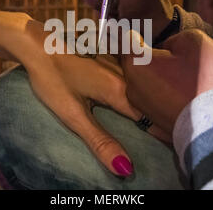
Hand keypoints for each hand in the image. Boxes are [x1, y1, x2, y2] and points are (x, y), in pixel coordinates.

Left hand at [24, 50, 170, 176]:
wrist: (38, 44)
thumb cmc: (52, 80)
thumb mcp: (72, 115)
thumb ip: (100, 140)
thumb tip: (125, 167)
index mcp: (119, 89)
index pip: (150, 117)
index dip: (162, 132)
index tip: (174, 144)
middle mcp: (125, 74)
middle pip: (149, 100)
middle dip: (158, 117)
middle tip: (168, 132)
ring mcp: (119, 62)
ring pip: (143, 86)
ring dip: (150, 101)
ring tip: (159, 115)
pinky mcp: (112, 56)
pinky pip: (134, 75)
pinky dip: (139, 87)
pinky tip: (139, 93)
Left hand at [121, 29, 212, 133]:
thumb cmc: (206, 78)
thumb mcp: (193, 41)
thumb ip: (171, 40)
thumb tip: (165, 50)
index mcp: (135, 64)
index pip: (124, 39)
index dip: (130, 28)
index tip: (127, 23)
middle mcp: (132, 87)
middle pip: (134, 62)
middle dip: (144, 53)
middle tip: (160, 46)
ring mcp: (142, 107)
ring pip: (145, 80)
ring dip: (156, 73)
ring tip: (177, 68)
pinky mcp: (156, 121)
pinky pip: (155, 97)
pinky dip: (164, 90)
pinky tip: (181, 87)